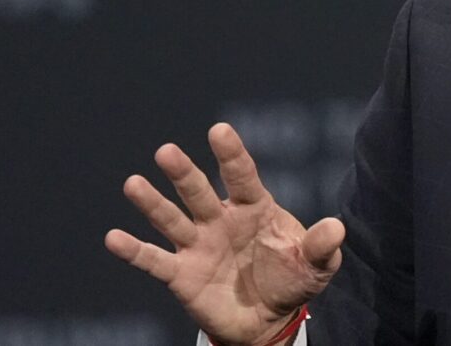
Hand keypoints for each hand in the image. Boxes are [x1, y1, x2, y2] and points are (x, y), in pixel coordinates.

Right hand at [105, 122, 343, 345]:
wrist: (268, 319)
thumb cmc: (293, 279)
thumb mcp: (316, 265)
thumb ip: (322, 246)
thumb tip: (337, 228)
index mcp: (254, 208)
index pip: (241, 175)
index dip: (231, 154)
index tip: (219, 130)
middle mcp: (220, 219)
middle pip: (199, 191)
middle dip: (184, 173)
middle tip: (167, 151)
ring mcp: (198, 245)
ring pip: (171, 219)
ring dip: (153, 203)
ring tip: (134, 184)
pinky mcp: (181, 274)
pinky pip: (154, 261)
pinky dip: (134, 251)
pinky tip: (114, 237)